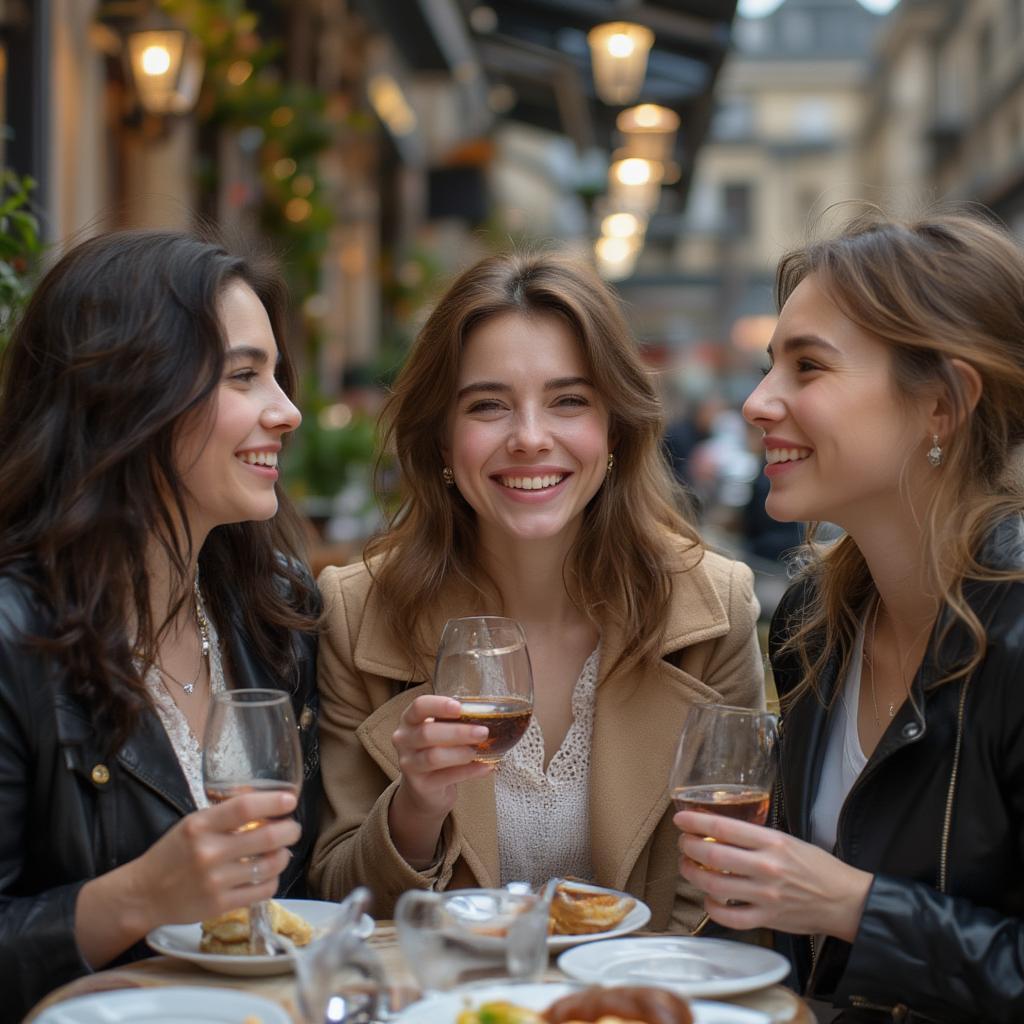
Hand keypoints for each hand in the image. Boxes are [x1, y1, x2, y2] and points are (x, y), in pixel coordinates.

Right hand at [75, 789, 299, 966]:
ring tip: (282, 851)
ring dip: (284, 855)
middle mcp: (208, 852)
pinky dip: (273, 879)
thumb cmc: (172, 853)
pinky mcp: (220, 905)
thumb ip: (224, 814)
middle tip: (293, 828)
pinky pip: (262, 891)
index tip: (290, 799)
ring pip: (270, 865)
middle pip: (267, 837)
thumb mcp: (192, 824)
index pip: (245, 807)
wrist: (143, 894)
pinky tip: (268, 873)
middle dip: (290, 830)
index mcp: (200, 825)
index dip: (274, 802)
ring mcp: (215, 881)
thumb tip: (266, 800)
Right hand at [391, 694, 492, 819]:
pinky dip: (468, 771)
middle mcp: (404, 740)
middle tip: (483, 732)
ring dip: (460, 753)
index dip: (439, 705)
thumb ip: (455, 723)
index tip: (459, 707)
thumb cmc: (437, 750)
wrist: (425, 788)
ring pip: (434, 757)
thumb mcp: (440, 732)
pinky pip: (446, 777)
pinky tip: (485, 767)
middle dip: (458, 732)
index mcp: (410, 720)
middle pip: (427, 733)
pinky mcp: (420, 785)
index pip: (419, 706)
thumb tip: (487, 717)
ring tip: (479, 751)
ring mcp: (409, 764)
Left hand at [674, 810, 872, 941]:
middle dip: (688, 847)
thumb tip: (722, 831)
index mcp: (772, 842)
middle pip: (712, 855)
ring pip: (714, 886)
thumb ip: (757, 837)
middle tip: (683, 843)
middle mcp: (766, 867)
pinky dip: (712, 908)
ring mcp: (765, 896)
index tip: (681, 819)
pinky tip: (709, 899)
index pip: (724, 828)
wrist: (845, 901)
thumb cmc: (818, 868)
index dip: (696, 822)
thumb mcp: (789, 840)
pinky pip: (729, 917)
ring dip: (693, 875)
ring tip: (688, 867)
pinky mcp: (767, 919)